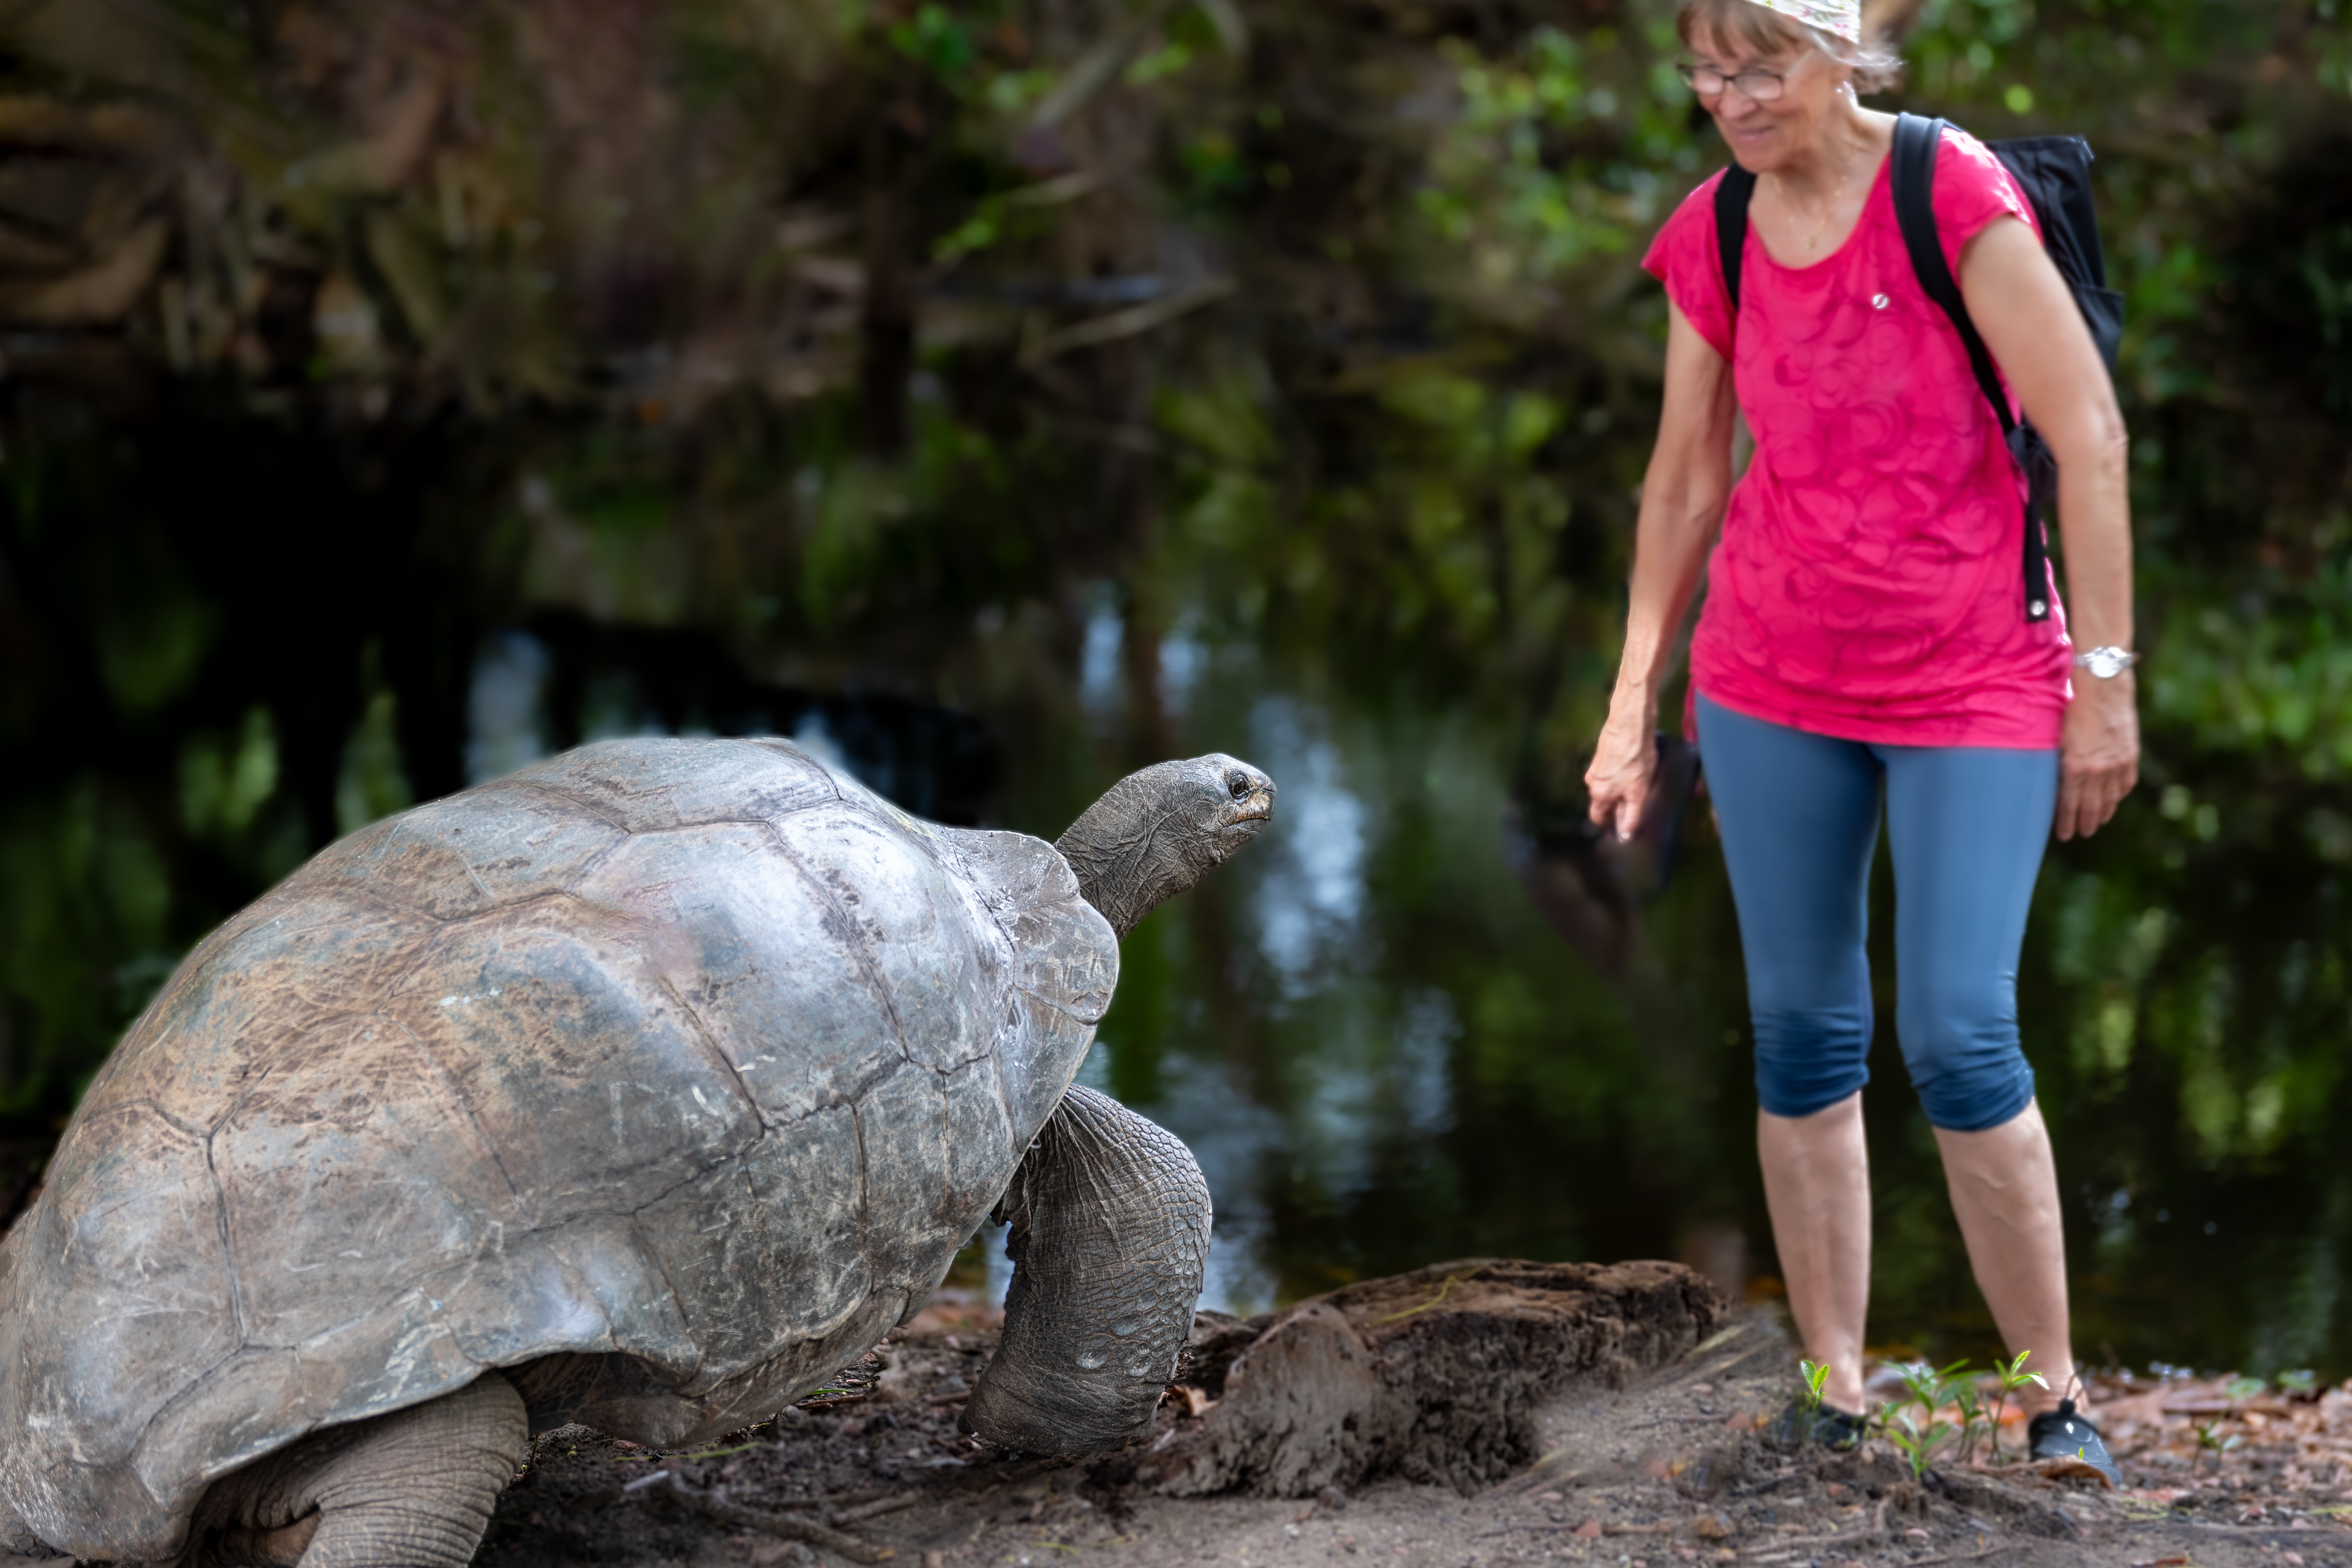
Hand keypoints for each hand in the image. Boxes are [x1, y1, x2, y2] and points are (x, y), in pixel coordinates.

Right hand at [1585, 689, 1659, 842]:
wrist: (1631, 723)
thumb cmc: (1636, 757)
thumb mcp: (1638, 792)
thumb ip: (1631, 815)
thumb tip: (1624, 836)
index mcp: (1599, 794)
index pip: (1598, 818)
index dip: (1609, 826)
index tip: (1619, 831)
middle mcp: (1592, 782)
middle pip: (1601, 803)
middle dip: (1614, 809)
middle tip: (1632, 810)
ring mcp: (1595, 767)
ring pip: (1605, 788)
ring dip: (1617, 793)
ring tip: (1636, 790)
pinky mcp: (1602, 755)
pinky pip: (1609, 774)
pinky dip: (1619, 779)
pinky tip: (1633, 773)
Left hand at [2054, 670, 2137, 840]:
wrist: (2104, 689)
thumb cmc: (2073, 709)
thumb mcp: (2058, 738)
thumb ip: (2059, 763)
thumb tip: (2055, 782)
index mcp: (2074, 767)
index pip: (2069, 804)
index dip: (2067, 822)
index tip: (2065, 836)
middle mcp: (2097, 770)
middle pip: (2091, 806)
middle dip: (2086, 823)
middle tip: (2083, 833)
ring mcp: (2116, 764)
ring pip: (2111, 798)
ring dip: (2105, 812)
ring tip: (2099, 822)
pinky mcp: (2130, 755)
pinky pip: (2125, 782)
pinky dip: (2120, 793)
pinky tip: (2116, 800)